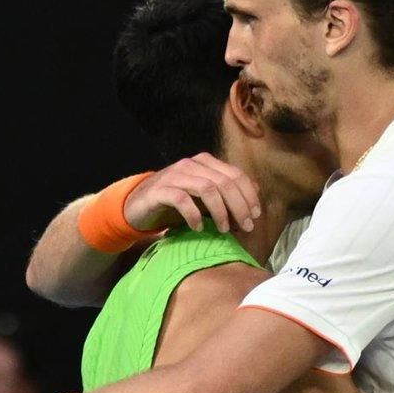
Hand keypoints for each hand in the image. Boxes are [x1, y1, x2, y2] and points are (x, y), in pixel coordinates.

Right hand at [124, 153, 262, 234]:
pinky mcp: (160, 190)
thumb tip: (255, 194)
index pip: (235, 174)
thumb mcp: (204, 197)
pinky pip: (182, 200)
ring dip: (220, 211)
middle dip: (239, 206)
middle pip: (224, 182)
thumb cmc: (175, 202)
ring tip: (224, 229)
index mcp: (205, 162)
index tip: (255, 216)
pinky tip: (198, 227)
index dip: (249, 195)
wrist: (138, 205)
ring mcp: (175, 175)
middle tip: (245, 227)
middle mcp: (191, 164)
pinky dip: (194, 215)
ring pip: (207, 189)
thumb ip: (226, 192)